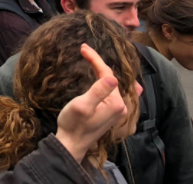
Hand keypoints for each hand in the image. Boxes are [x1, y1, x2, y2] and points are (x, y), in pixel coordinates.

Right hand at [55, 44, 127, 162]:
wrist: (71, 144)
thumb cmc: (73, 124)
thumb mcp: (83, 106)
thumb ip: (98, 92)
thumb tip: (112, 77)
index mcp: (116, 103)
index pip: (108, 74)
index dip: (95, 59)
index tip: (82, 48)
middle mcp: (122, 107)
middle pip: (111, 78)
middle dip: (98, 62)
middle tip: (84, 49)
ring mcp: (118, 111)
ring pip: (112, 84)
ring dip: (102, 70)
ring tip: (91, 57)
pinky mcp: (112, 113)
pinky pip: (112, 91)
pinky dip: (105, 79)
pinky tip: (104, 75)